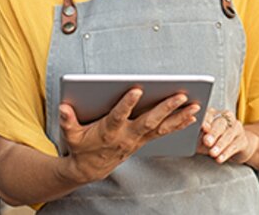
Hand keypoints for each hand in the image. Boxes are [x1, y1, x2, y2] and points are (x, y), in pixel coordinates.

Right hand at [58, 89, 200, 183]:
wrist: (90, 169)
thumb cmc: (81, 146)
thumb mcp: (70, 135)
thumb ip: (67, 121)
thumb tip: (63, 108)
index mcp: (109, 131)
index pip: (118, 116)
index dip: (127, 104)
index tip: (137, 90)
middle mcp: (127, 135)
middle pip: (149, 120)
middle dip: (166, 108)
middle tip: (181, 95)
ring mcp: (138, 139)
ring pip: (162, 127)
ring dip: (179, 116)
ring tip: (195, 105)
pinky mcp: (144, 140)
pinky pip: (164, 132)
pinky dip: (179, 124)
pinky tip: (192, 116)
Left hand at [198, 108, 258, 164]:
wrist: (235, 148)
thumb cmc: (214, 142)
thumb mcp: (202, 139)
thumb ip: (197, 137)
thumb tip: (189, 137)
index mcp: (214, 114)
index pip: (209, 114)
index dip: (206, 120)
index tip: (202, 127)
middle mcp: (226, 118)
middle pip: (220, 123)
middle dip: (213, 133)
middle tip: (207, 141)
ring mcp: (236, 128)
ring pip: (228, 134)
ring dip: (220, 144)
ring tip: (213, 153)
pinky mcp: (243, 140)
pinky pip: (235, 145)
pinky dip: (226, 153)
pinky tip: (220, 158)